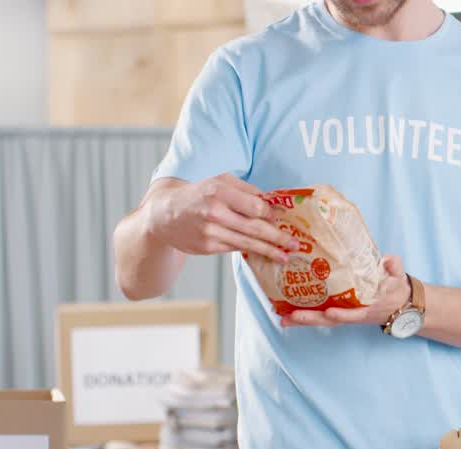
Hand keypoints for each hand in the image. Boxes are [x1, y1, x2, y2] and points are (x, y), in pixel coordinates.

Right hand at [148, 173, 295, 263]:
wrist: (164, 213)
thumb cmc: (198, 193)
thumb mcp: (219, 181)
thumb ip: (246, 190)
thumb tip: (273, 203)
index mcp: (218, 191)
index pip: (255, 206)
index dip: (271, 213)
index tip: (284, 218)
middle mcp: (214, 212)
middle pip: (255, 227)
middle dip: (278, 237)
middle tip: (296, 244)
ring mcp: (209, 231)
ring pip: (247, 242)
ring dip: (269, 250)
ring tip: (286, 255)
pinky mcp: (206, 247)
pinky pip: (235, 248)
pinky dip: (251, 251)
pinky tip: (264, 254)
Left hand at [282, 255, 411, 328]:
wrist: (402, 305)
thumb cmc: (397, 289)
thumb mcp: (399, 277)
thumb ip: (394, 267)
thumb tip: (388, 260)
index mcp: (369, 306)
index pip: (355, 313)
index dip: (343, 314)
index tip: (330, 312)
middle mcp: (355, 313)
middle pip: (330, 320)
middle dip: (310, 319)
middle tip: (290, 317)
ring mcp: (346, 313)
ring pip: (322, 320)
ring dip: (302, 320)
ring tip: (282, 318)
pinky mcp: (340, 310)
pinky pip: (321, 316)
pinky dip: (305, 316)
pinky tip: (287, 314)